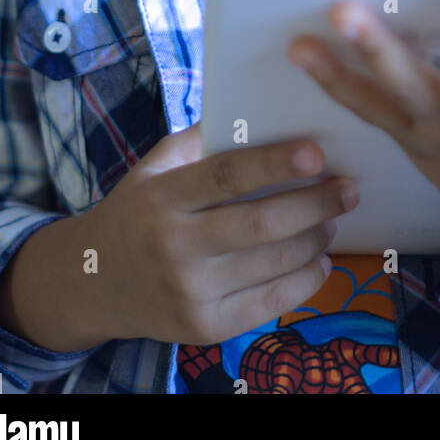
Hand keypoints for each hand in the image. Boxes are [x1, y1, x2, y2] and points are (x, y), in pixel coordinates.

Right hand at [82, 125, 355, 345]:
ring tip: (334, 219)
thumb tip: (262, 111)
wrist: (91, 282)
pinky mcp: (202, 328)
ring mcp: (189, 292)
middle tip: (348, 189)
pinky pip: (269, 304)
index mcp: (164, 197)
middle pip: (260, 225)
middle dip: (315, 205)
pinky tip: (320, 259)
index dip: (274, 164)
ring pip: (272, 264)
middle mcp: (174, 246)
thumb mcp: (154, 167)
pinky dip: (306, 281)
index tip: (317, 152)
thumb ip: (201, 140)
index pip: (226, 177)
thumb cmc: (139, 211)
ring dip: (316, 239)